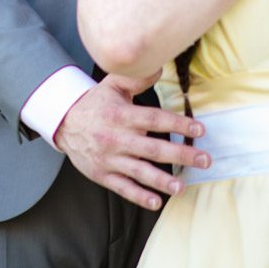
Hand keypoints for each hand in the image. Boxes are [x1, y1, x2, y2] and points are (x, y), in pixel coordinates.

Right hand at [53, 71, 210, 210]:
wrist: (64, 124)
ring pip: (139, 171)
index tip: (199, 130)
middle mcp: (116, 138)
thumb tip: (160, 66)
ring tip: (181, 186)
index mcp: (121, 116)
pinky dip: (139, 196)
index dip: (178, 125)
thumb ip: (136, 77)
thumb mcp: (112, 85)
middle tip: (204, 160)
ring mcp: (109, 159)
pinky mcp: (103, 174)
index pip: (154, 120)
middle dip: (181, 155)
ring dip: (162, 181)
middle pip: (153, 149)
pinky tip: (156, 202)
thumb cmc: (95, 104)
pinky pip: (123, 187)